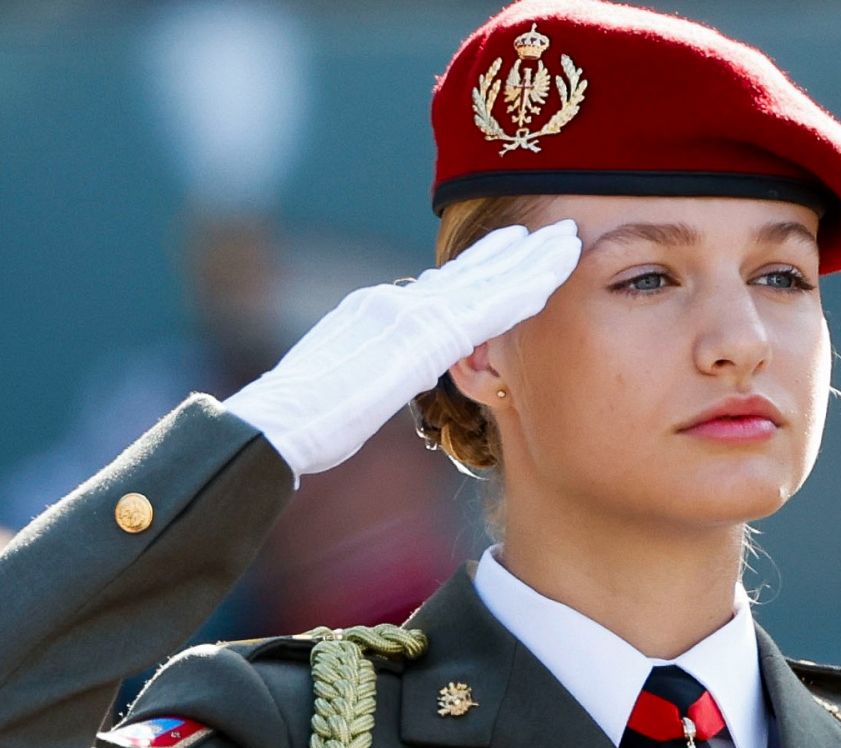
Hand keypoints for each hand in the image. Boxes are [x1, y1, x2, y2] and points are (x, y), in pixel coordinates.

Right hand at [225, 219, 580, 477]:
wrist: (276, 423)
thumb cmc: (299, 421)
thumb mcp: (341, 382)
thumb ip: (373, 366)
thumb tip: (388, 370)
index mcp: (374, 311)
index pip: (440, 284)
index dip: (482, 265)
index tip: (513, 248)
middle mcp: (393, 302)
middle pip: (467, 271)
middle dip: (513, 251)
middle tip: (552, 232)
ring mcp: (406, 315)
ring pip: (484, 281)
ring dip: (530, 260)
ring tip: (565, 240)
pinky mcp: (418, 338)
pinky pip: (484, 310)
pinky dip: (519, 291)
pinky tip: (551, 279)